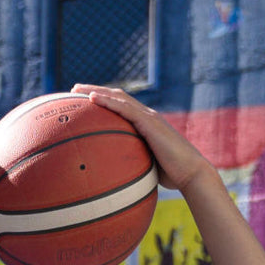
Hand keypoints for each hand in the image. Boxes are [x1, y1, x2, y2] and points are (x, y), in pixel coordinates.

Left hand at [73, 84, 213, 192]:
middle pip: (117, 97)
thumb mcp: (146, 166)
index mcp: (146, 125)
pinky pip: (125, 108)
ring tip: (76, 89)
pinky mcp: (150, 123)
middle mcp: (147, 116)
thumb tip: (113, 175)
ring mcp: (149, 117)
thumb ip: (132, 163)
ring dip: (96, 91)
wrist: (190, 173)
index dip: (104, 101)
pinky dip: (107, 101)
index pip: (121, 107)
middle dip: (95, 90)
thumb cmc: (171, 175)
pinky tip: (92, 98)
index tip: (83, 100)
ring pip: (119, 98)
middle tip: (74, 89)